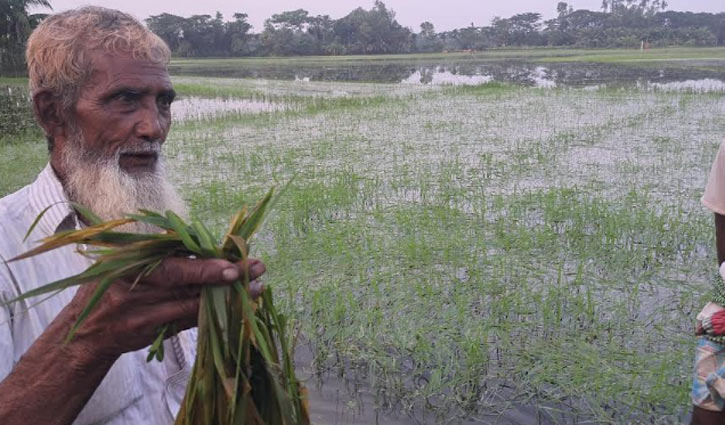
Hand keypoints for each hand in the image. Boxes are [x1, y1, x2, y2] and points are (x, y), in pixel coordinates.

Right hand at [63, 257, 265, 360]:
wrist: (86, 331)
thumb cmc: (113, 285)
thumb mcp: (126, 260)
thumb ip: (160, 250)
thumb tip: (203, 240)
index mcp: (132, 262)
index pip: (175, 264)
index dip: (204, 266)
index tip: (231, 264)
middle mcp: (140, 288)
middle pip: (190, 283)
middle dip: (225, 277)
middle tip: (256, 269)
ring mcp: (147, 314)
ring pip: (195, 305)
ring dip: (228, 298)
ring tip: (257, 289)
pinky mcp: (155, 332)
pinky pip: (190, 321)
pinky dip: (214, 314)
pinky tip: (237, 306)